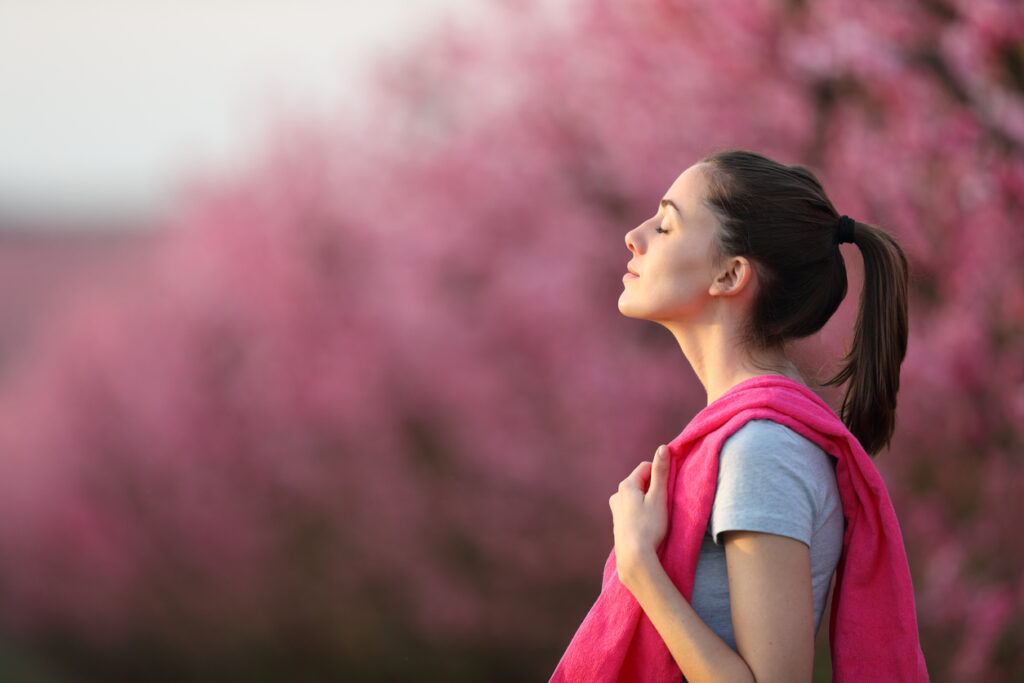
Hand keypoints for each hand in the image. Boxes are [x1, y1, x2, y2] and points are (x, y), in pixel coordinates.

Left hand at [609, 445, 669, 588]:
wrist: (634, 557)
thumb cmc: (649, 526)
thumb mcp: (659, 497)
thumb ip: (661, 473)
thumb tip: (663, 448)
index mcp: (626, 485)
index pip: (646, 468)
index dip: (660, 474)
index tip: (668, 487)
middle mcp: (617, 495)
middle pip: (640, 482)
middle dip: (653, 488)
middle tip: (664, 503)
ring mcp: (615, 510)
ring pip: (636, 496)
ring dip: (647, 501)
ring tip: (656, 516)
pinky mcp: (618, 523)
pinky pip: (632, 509)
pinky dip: (641, 512)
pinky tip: (647, 525)